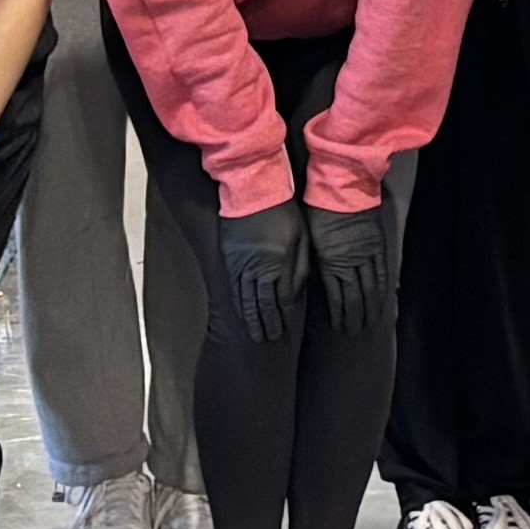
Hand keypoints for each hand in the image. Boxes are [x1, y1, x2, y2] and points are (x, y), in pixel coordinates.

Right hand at [217, 198, 310, 341]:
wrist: (252, 188)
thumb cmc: (282, 211)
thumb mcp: (300, 238)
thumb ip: (298, 267)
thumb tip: (295, 292)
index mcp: (278, 264)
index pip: (281, 300)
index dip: (283, 317)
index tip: (285, 330)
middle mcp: (258, 268)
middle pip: (261, 304)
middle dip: (266, 324)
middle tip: (269, 340)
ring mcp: (240, 264)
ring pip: (245, 299)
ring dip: (251, 318)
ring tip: (256, 333)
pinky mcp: (229, 256)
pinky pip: (233, 286)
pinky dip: (238, 302)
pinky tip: (241, 311)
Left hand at [307, 200, 395, 334]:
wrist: (341, 187)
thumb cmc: (319, 209)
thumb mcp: (309, 238)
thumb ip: (317, 262)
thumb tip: (319, 281)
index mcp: (329, 262)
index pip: (336, 296)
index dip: (339, 313)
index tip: (340, 326)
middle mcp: (349, 263)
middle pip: (354, 297)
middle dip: (355, 317)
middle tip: (357, 333)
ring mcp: (366, 255)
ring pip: (370, 288)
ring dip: (371, 308)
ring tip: (372, 323)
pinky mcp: (378, 245)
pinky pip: (382, 271)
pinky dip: (384, 288)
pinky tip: (385, 299)